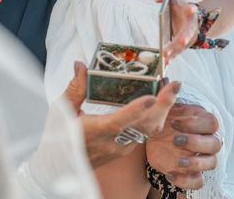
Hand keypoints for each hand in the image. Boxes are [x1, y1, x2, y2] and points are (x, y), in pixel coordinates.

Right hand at [64, 61, 181, 167]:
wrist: (61, 167)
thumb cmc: (59, 138)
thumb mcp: (62, 111)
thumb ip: (75, 88)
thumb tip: (80, 65)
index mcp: (95, 132)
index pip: (119, 122)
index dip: (136, 110)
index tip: (151, 96)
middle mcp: (113, 142)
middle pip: (144, 126)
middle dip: (163, 105)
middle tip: (174, 85)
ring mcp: (122, 147)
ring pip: (149, 130)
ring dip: (163, 110)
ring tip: (169, 89)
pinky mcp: (125, 148)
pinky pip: (145, 133)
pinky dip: (155, 117)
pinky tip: (158, 103)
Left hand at [146, 103, 221, 189]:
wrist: (150, 139)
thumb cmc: (162, 120)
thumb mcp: (161, 108)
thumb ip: (165, 95)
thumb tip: (168, 80)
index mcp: (200, 122)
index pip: (210, 122)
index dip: (195, 124)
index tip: (174, 123)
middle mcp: (206, 140)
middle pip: (215, 143)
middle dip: (196, 143)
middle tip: (176, 140)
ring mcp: (201, 158)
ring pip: (211, 163)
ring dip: (196, 163)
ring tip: (177, 162)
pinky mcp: (192, 173)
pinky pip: (198, 181)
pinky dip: (187, 180)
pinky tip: (171, 174)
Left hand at [157, 0, 198, 63]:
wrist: (196, 20)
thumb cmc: (180, 8)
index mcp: (190, 13)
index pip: (191, 10)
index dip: (191, 9)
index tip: (191, 8)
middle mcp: (191, 27)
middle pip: (188, 32)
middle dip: (185, 36)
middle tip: (181, 41)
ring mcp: (188, 38)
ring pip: (183, 46)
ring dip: (176, 51)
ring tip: (166, 56)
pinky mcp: (182, 46)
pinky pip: (177, 53)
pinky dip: (171, 58)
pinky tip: (164, 64)